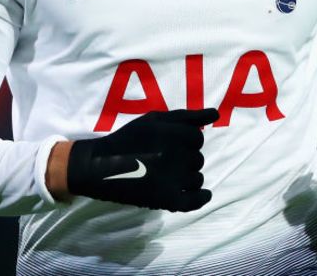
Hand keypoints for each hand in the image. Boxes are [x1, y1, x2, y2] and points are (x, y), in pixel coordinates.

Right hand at [67, 108, 218, 211]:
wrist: (100, 167)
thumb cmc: (128, 139)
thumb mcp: (155, 119)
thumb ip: (188, 116)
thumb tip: (216, 115)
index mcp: (175, 134)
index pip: (197, 138)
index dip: (187, 141)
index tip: (171, 145)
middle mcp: (178, 155)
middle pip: (197, 159)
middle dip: (185, 159)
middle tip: (163, 161)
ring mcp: (174, 179)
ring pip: (197, 178)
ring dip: (188, 178)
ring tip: (167, 176)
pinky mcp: (166, 200)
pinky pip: (194, 201)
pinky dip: (201, 198)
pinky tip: (202, 194)